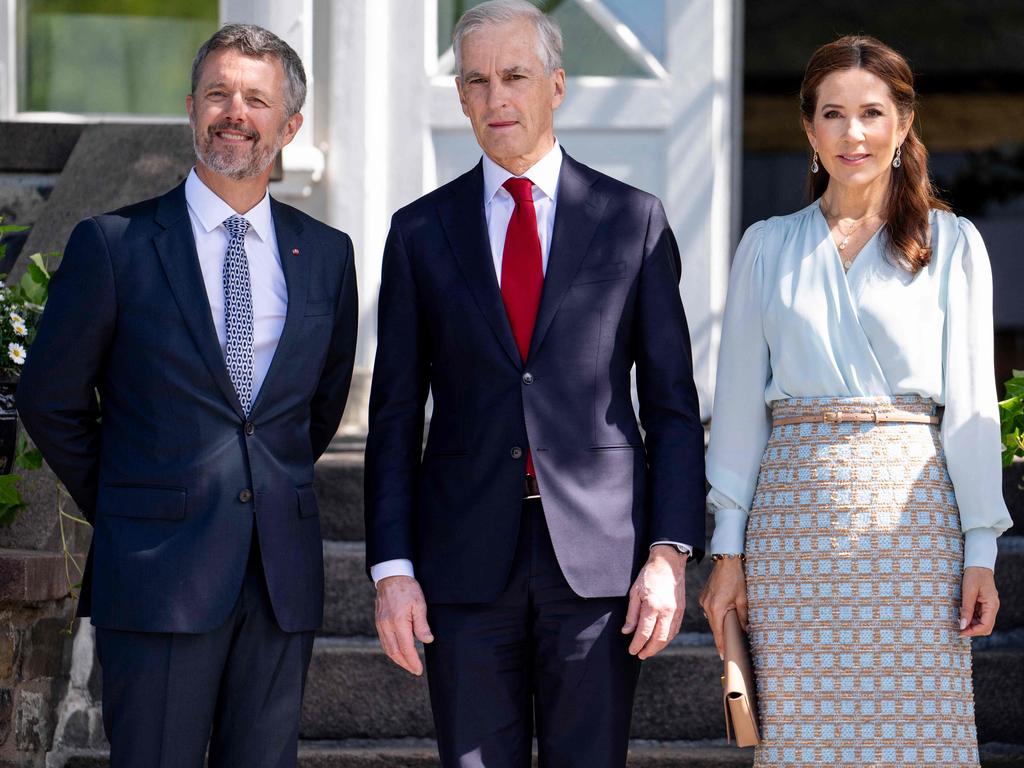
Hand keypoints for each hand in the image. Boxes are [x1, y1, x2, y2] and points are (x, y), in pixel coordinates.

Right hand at [375, 575, 433, 674]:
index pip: (406, 648)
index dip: (412, 661)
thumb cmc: (408, 588)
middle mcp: (386, 625)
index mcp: (398, 622)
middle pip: (394, 652)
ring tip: (408, 664)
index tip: (419, 670)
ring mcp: (380, 624)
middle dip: (405, 664)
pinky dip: (391, 650)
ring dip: (397, 659)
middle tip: (415, 670)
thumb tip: (427, 640)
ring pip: (387, 648)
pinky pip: (384, 641)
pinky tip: (398, 652)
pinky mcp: (378, 622)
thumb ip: (422, 624)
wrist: (391, 576)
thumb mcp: (419, 604)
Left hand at [621, 544, 686, 658]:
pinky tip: (661, 641)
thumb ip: (631, 614)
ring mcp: (676, 612)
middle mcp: (667, 611)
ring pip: (669, 637)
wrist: (669, 563)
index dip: (637, 644)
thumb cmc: (649, 575)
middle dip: (649, 650)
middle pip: (659, 639)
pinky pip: (675, 629)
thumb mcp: (634, 592)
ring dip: (659, 647)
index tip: (632, 650)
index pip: (644, 632)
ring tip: (649, 651)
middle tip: (640, 655)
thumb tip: (627, 631)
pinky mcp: (682, 610)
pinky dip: (668, 638)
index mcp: (653, 606)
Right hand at [698, 558, 747, 659]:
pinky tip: (725, 616)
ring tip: (729, 632)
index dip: (722, 646)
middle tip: (729, 649)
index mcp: (716, 608)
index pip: (718, 633)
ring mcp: (704, 600)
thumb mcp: (743, 599)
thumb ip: (743, 616)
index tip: (724, 657)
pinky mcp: (704, 596)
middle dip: (721, 637)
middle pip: (714, 627)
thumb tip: (746, 630)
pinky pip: (710, 610)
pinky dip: (717, 615)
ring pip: (712, 619)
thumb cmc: (736, 578)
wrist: (726, 559)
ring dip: (720, 625)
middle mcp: (706, 606)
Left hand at [959, 566, 998, 637]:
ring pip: (981, 622)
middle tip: (957, 629)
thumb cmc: (974, 575)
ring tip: (957, 622)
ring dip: (970, 625)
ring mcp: (988, 606)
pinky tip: (960, 616)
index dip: (973, 631)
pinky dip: (970, 618)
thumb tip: (962, 625)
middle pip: (985, 627)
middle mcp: (992, 608)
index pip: (985, 626)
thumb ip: (966, 609)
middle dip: (972, 630)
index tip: (960, 632)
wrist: (978, 564)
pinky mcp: (983, 604)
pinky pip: (978, 616)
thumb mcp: (968, 592)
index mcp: (992, 605)